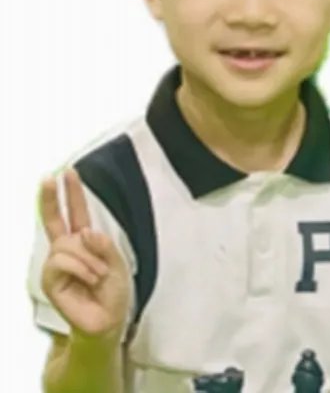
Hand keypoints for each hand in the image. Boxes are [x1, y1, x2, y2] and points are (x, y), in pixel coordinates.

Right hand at [40, 168, 131, 342]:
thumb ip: (103, 244)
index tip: (67, 173)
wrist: (109, 320)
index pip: (75, 213)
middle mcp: (68, 249)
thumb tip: (84, 232)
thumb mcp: (117, 262)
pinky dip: (80, 268)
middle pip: (54, 219)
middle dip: (49, 197)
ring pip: (67, 244)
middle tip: (47, 178)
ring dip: (88, 259)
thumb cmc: (113, 293)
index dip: (71, 193)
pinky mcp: (50, 279)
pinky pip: (62, 260)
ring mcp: (57, 264)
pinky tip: (88, 280)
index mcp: (85, 241)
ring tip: (98, 275)